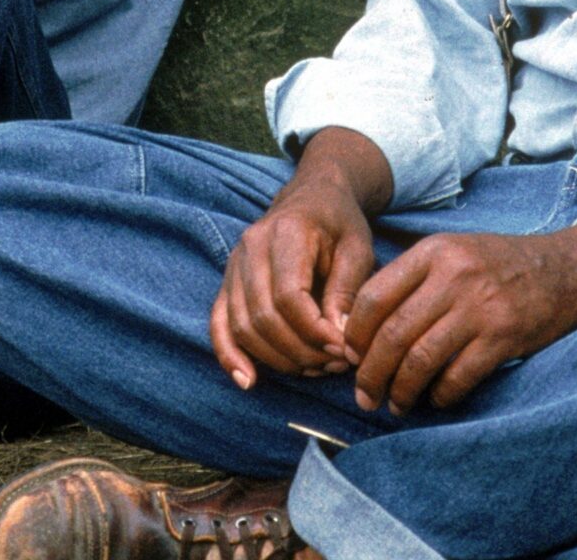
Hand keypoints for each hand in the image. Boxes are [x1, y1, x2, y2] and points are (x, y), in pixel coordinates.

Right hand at [209, 129, 392, 389]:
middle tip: (333, 364)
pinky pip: (218, 323)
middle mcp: (250, 247)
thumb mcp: (358, 249)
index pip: (289, 296)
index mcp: (285, 233)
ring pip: (242, 326)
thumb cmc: (339, 223)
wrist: (312, 195)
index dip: (314, 332)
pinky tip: (247, 380)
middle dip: (299, 351)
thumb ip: (347, 292)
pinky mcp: (227, 281)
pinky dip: (229, 355)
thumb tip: (339, 340)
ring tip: (312, 368)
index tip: (343, 350)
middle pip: (263, 316)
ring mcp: (233, 264)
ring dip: (276, 358)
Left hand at [343, 217, 576, 415]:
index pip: (373, 297)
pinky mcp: (504, 336)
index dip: (355, 335)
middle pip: (392, 335)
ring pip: (420, 360)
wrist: (568, 268)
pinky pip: (458, 376)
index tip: (350, 359)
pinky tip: (437, 400)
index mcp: (432, 252)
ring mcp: (480, 307)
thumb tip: (363, 329)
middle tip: (364, 396)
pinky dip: (442, 395)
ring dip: (401, 391)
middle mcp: (453, 277)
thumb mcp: (452, 253)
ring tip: (396, 405)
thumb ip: (412, 280)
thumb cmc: (500, 265)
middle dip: (371, 374)